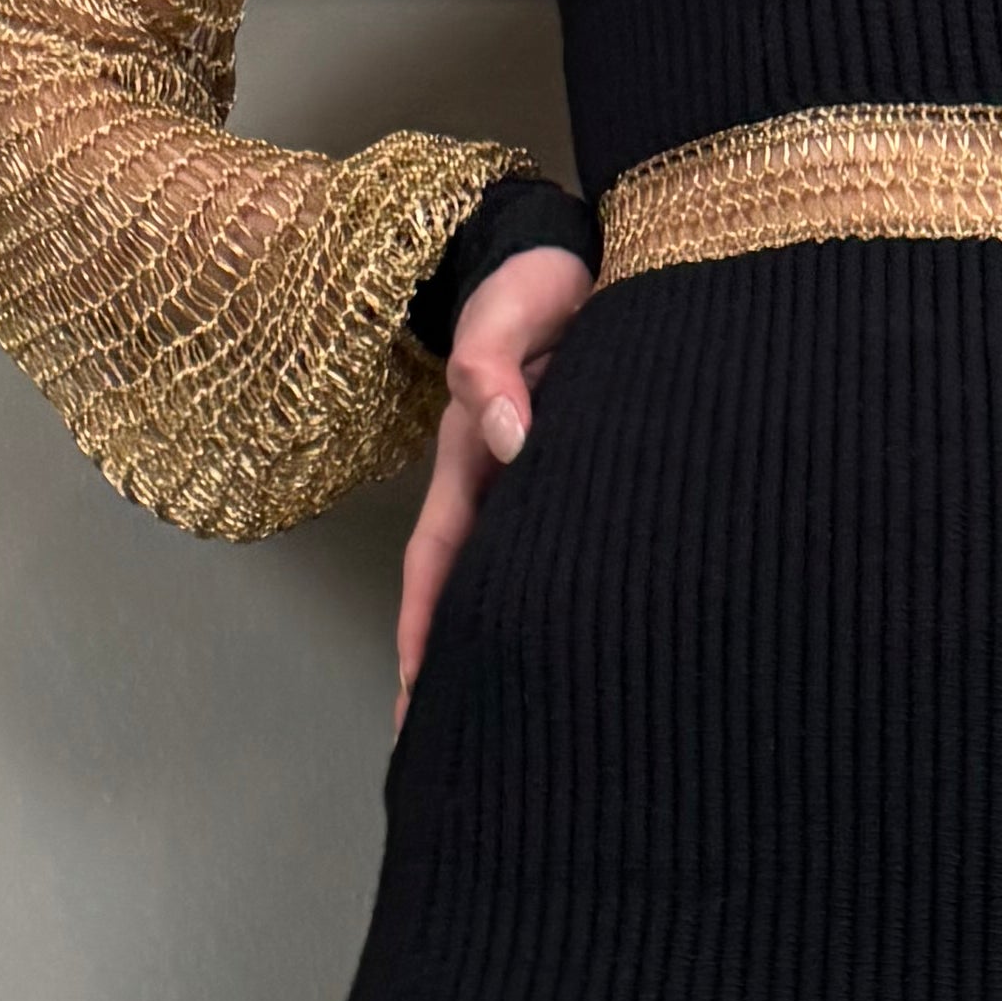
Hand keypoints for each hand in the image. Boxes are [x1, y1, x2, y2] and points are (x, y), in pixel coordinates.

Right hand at [396, 241, 595, 713]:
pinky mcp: (583, 481)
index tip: (417, 691)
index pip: (442, 557)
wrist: (573, 253)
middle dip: (460, 664)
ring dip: (510, 645)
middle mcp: (502, 484)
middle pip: (473, 590)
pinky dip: (560, 605)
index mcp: (475, 457)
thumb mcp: (511, 307)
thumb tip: (510, 437)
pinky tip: (580, 652)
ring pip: (517, 581)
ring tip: (522, 725)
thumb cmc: (536, 278)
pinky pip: (563, 556)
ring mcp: (539, 486)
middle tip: (461, 747)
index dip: (428, 623)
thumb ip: (497, 364)